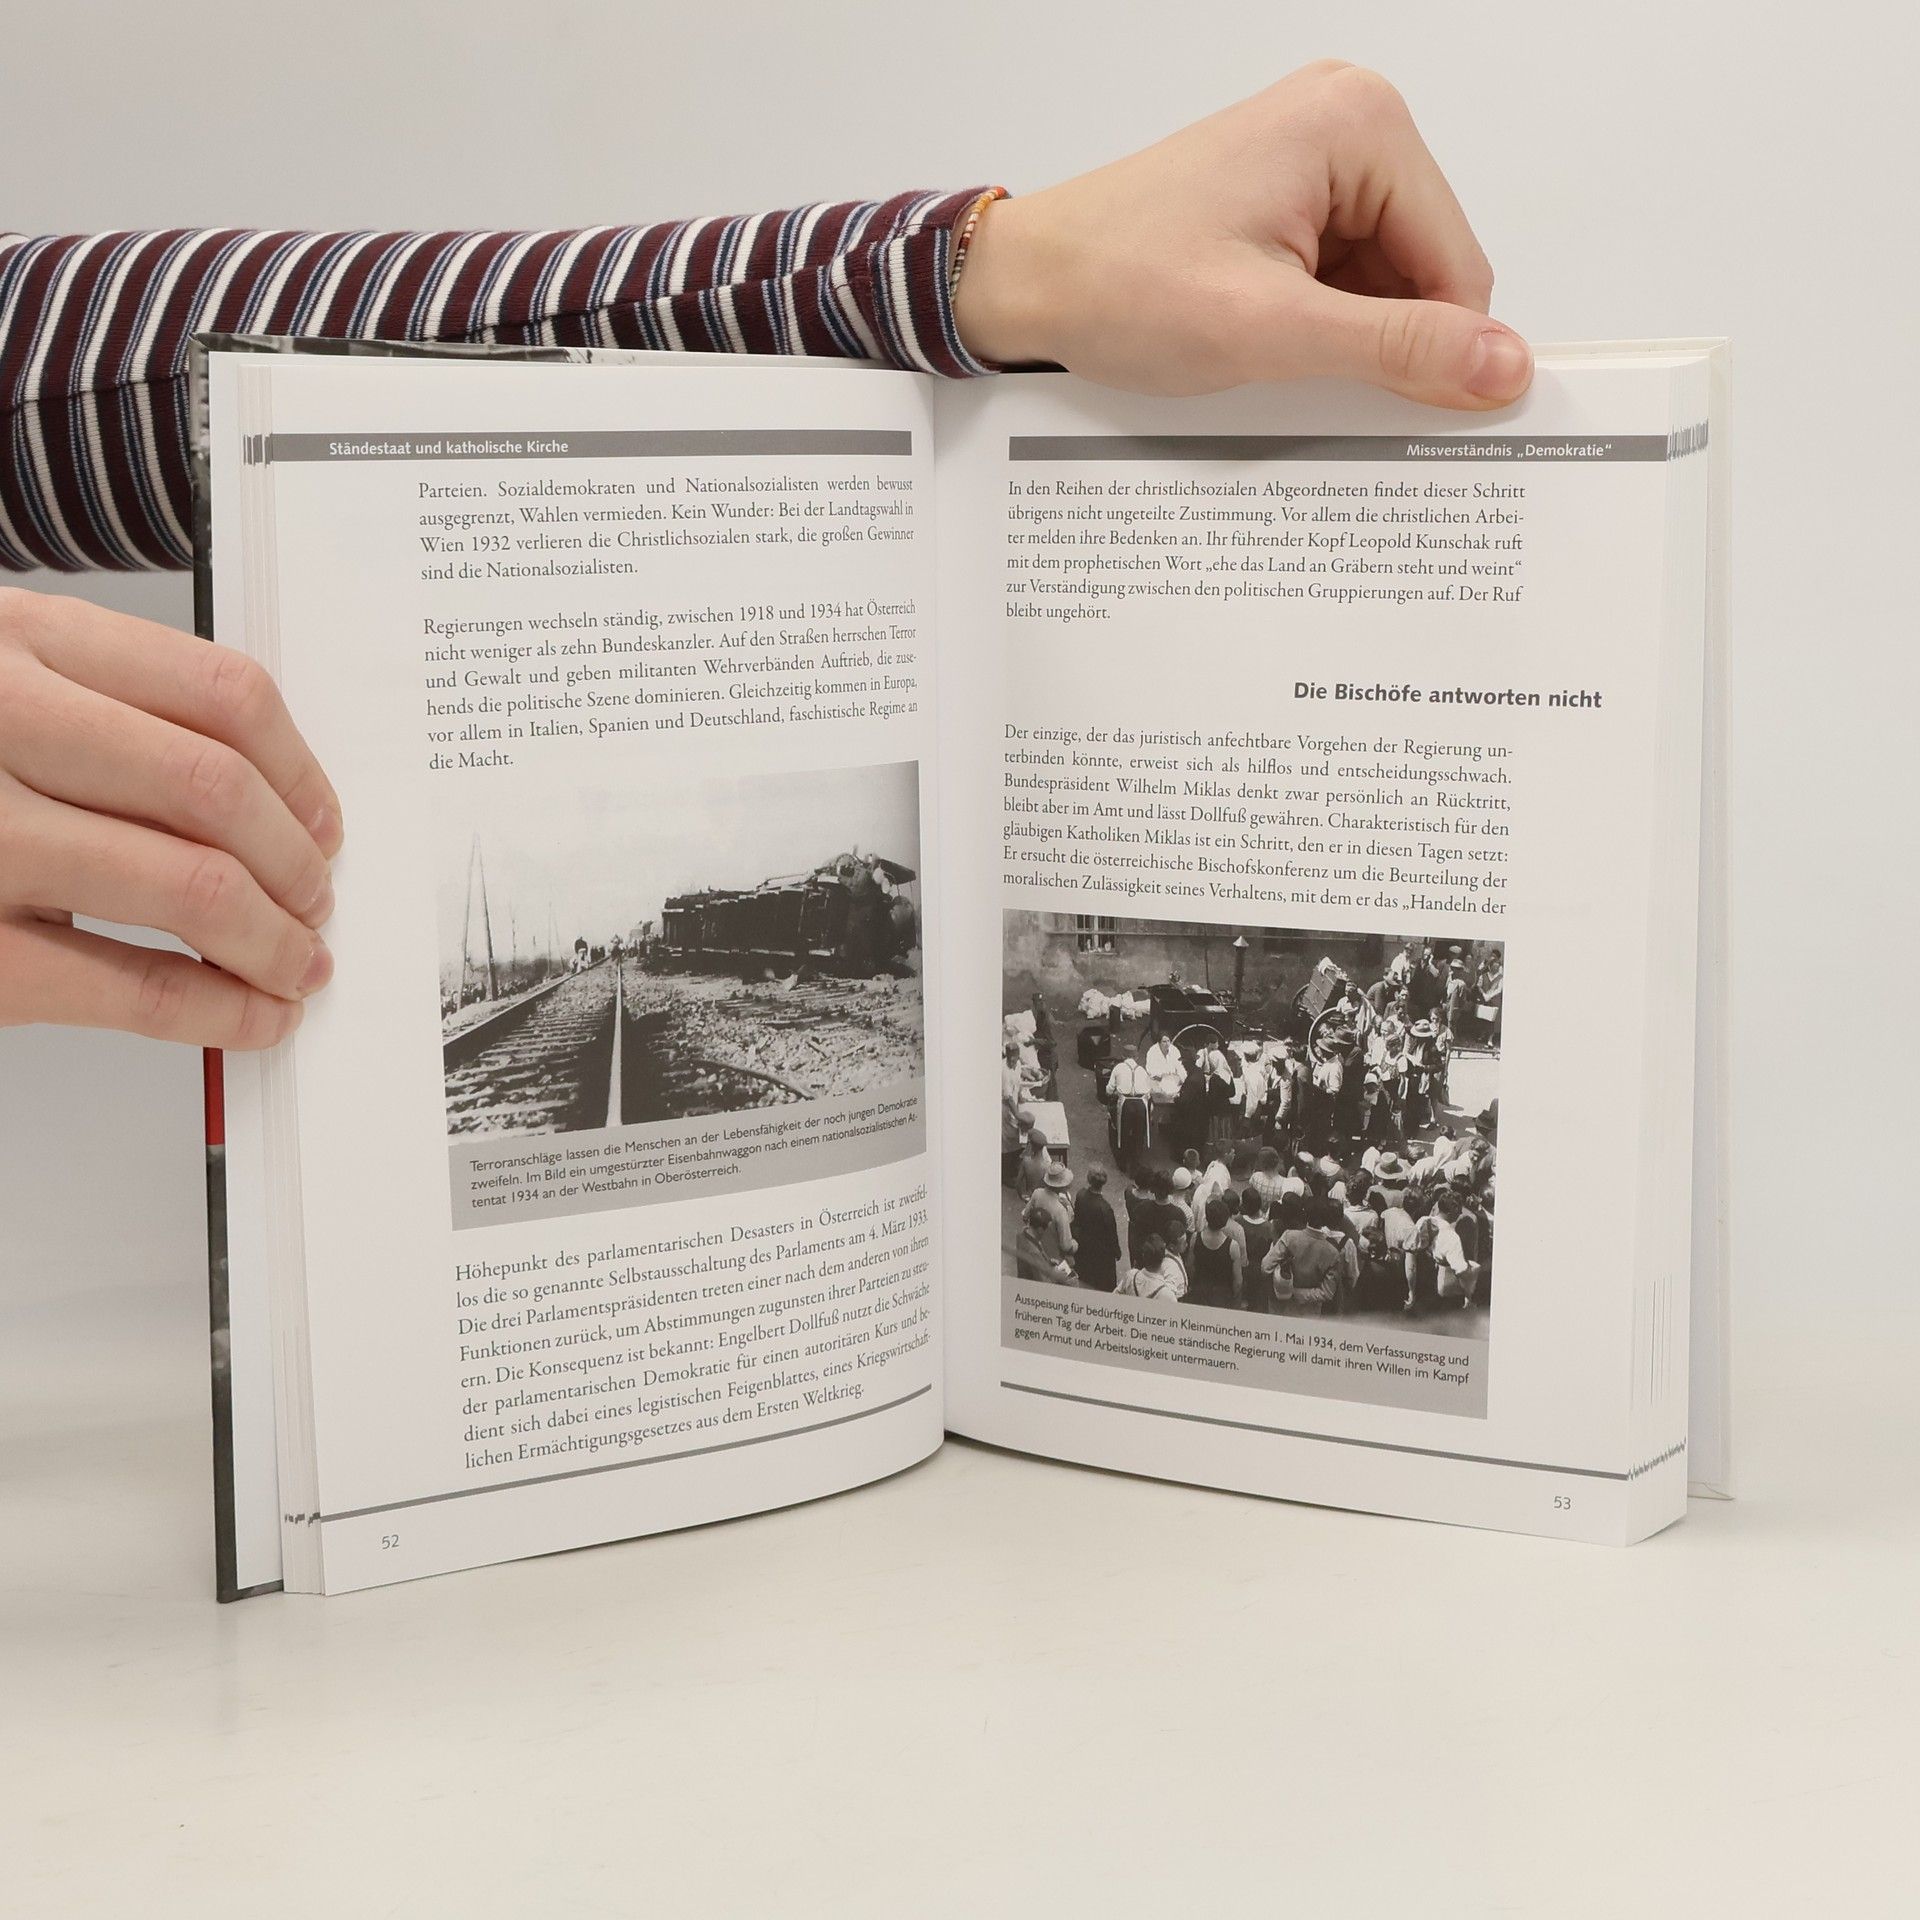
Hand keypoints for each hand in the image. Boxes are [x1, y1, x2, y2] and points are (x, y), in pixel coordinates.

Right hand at [0, 589, 340, 1048]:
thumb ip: (102, 709)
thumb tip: (262, 800)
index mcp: (19, 643)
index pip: (219, 692)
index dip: (301, 770)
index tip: (325, 819)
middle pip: (217, 788)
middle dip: (297, 862)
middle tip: (316, 899)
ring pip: (193, 885)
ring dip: (274, 940)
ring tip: (295, 962)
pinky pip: (132, 985)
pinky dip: (219, 1010)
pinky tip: (251, 1016)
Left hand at [954, 60, 1529, 408]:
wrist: (1025, 282)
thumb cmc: (1118, 282)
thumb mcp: (1271, 330)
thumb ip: (1396, 349)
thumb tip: (1503, 365)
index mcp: (1359, 125)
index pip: (1459, 264)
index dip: (1437, 350)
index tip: (1404, 413)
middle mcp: (1346, 124)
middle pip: (1426, 272)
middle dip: (1379, 341)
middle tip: (1301, 377)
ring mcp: (1315, 162)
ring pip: (1384, 286)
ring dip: (1341, 340)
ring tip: (1264, 354)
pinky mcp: (1285, 200)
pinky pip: (1341, 281)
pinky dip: (1316, 329)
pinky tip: (1262, 346)